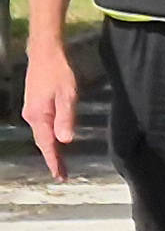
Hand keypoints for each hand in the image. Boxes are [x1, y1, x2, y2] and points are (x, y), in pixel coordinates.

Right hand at [19, 41, 75, 182]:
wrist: (45, 54)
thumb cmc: (58, 73)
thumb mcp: (67, 96)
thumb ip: (66, 118)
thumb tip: (65, 140)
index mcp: (39, 116)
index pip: (47, 144)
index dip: (54, 161)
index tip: (59, 176)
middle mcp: (32, 116)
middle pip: (42, 142)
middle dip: (52, 159)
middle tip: (62, 175)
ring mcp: (31, 110)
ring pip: (41, 135)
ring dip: (50, 149)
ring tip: (60, 163)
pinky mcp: (35, 105)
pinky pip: (42, 127)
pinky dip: (48, 137)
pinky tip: (55, 141)